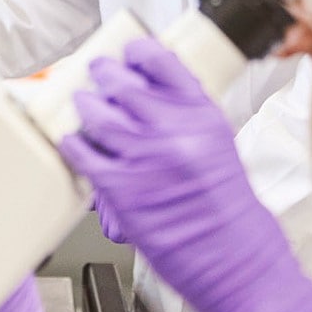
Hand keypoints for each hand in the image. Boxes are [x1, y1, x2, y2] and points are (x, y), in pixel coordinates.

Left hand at [58, 38, 311, 311]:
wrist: (236, 259)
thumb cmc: (229, 210)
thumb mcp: (217, 144)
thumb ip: (184, 117)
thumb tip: (148, 98)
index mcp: (201, 113)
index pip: (161, 60)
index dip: (137, 52)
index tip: (128, 52)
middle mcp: (173, 129)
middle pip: (122, 83)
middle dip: (104, 75)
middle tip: (97, 74)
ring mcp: (145, 157)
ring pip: (97, 114)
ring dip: (86, 106)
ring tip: (85, 105)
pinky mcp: (122, 188)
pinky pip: (85, 154)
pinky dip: (75, 145)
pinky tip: (76, 143)